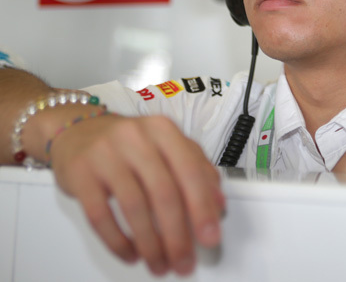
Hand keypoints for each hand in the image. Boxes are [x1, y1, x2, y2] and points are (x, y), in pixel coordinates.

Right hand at [48, 114, 224, 275]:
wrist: (79, 131)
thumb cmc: (131, 144)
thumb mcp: (168, 147)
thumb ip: (198, 170)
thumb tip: (218, 205)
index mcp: (164, 131)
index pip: (190, 171)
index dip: (202, 208)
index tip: (209, 237)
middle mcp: (136, 138)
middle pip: (164, 193)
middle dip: (177, 235)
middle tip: (183, 260)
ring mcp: (106, 154)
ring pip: (134, 207)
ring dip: (150, 244)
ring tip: (159, 263)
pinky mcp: (80, 173)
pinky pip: (99, 215)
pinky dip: (118, 241)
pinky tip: (130, 253)